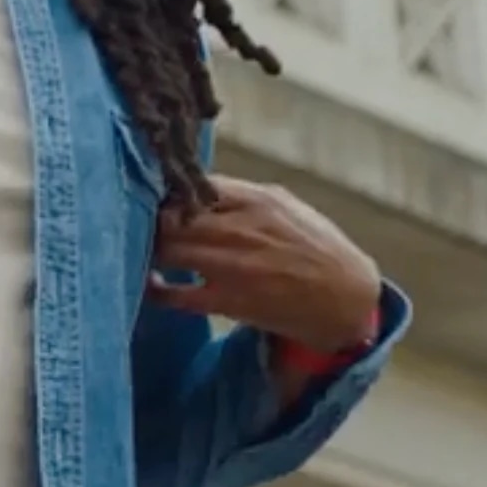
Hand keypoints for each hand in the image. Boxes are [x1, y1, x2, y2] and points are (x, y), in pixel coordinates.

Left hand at [146, 177, 382, 350]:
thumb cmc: (315, 245)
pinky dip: (155, 289)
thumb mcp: (284, 205)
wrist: (346, 297)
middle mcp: (240, 229)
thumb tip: (195, 185)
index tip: (157, 196)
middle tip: (140, 225)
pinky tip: (149, 283)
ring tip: (143, 250)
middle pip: (171, 217)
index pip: (192, 184)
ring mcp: (232, 267)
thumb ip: (241, 195)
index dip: (168, 190)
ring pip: (166, 250)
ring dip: (149, 249)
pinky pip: (175, 295)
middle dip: (151, 220)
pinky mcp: (228, 302)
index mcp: (255, 200)